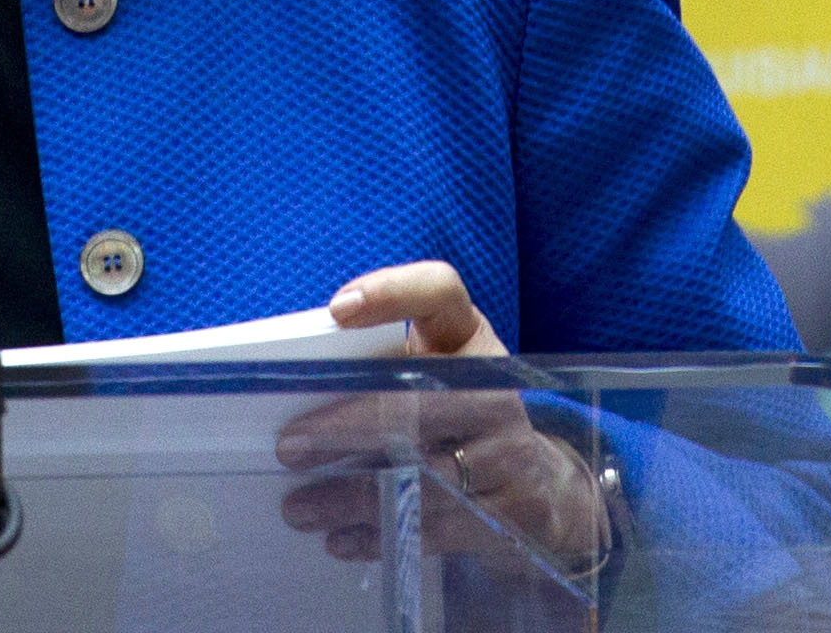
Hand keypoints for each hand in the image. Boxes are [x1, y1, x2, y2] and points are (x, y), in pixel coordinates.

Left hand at [275, 263, 609, 580]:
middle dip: (345, 428)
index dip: (392, 292)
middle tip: (289, 447)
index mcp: (473, 340)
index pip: (439, 293)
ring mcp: (511, 455)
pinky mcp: (514, 514)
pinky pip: (438, 531)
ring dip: (350, 499)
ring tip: (298, 508)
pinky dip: (380, 538)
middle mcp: (497, 392)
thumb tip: (301, 386)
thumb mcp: (440, 369)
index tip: (338, 310)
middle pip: (417, 403)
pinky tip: (340, 539)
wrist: (542, 483)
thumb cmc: (463, 414)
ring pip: (420, 481)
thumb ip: (385, 363)